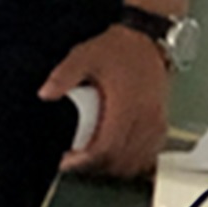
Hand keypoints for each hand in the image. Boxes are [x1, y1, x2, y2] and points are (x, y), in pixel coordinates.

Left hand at [39, 24, 169, 176]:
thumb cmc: (119, 47)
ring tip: (94, 159)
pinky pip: (150, 156)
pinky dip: (133, 162)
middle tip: (76, 161)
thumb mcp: (84, 55)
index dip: (84, 161)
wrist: (146, 38)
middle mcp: (145, 118)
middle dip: (96, 167)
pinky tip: (118, 156)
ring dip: (114, 167)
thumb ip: (64, 76)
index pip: (106, 148)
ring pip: (137, 163)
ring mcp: (156, 122)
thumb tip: (45, 94)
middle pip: (120, 161)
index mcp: (126, 105)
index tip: (67, 161)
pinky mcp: (162, 124)